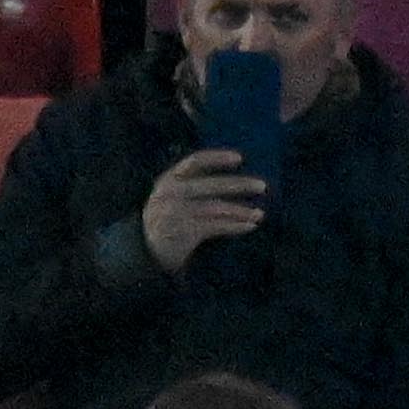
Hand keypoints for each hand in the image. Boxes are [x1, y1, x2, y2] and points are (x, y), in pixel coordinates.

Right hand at [139, 146, 272, 269]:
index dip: (217, 158)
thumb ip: (194, 184)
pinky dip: (235, 226)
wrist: (145, 251)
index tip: (240, 158)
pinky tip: (249, 226)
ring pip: (215, 208)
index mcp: (169, 179)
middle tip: (262, 186)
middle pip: (210, 185)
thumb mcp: (173, 196)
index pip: (194, 161)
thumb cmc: (169, 217)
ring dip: (241, 211)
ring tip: (260, 214)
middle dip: (239, 185)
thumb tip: (238, 178)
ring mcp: (174, 214)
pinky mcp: (181, 233)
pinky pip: (215, 227)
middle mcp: (170, 194)